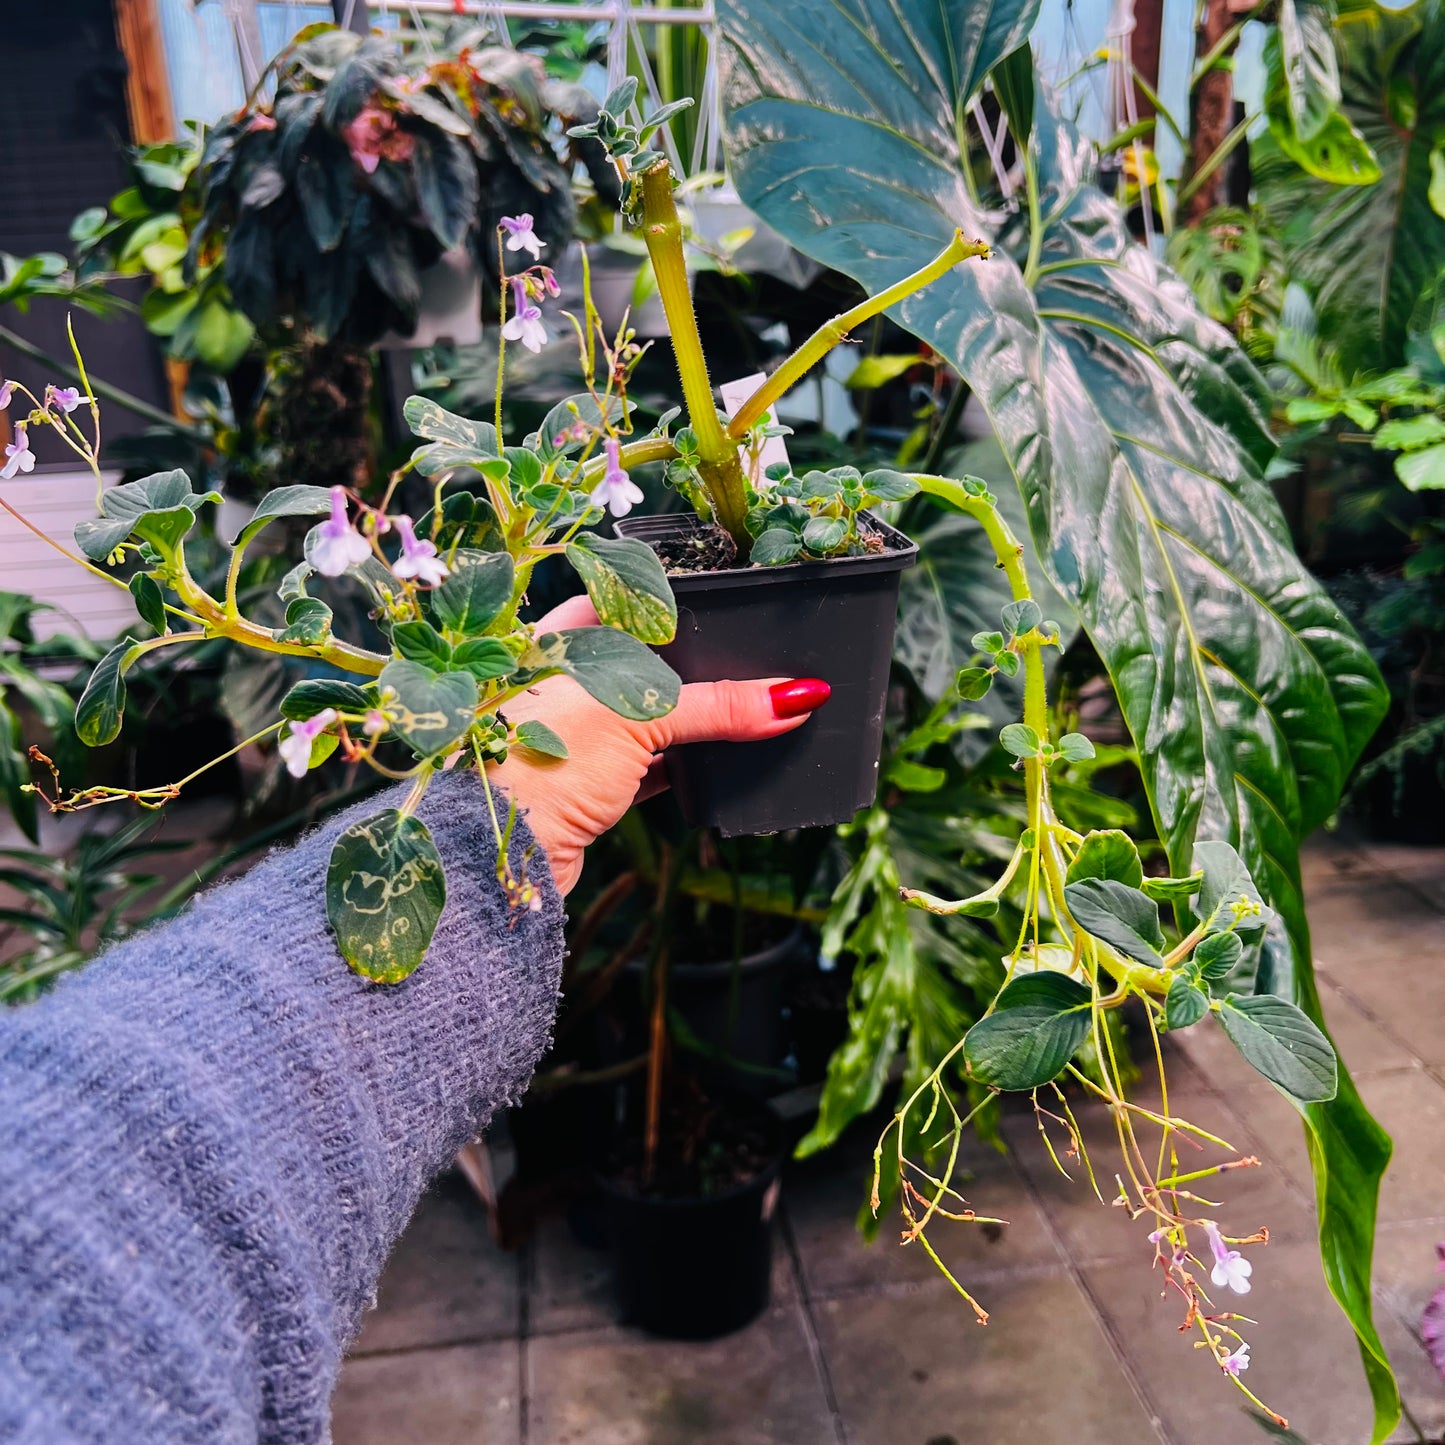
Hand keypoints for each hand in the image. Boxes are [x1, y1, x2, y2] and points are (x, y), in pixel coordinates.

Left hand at [486, 596, 829, 894]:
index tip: (739, 598)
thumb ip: (719, 704)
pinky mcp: (593, 783)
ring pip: (656, 713)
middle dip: (704, 663)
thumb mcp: (640, 716)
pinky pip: (656, 763)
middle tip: (761, 656)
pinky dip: (691, 762)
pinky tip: (729, 760)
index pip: (634, 598)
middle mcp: (569, 676)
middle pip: (653, 659)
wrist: (499, 857)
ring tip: (757, 708)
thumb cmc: (544, 761)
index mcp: (565, 635)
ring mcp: (580, 731)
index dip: (686, 597)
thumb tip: (796, 697)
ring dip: (701, 718)